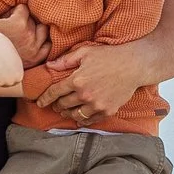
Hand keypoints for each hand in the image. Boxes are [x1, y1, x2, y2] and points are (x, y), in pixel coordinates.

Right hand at [0, 0, 49, 67]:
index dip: (16, 11)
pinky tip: (33, 42)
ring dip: (36, 29)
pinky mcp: (37, 58)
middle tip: (15, 25)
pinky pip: (48, 45)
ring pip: (43, 30)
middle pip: (34, 19)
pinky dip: (43, 43)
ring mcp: (34, 48)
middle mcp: (28, 35)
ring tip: (25, 32)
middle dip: (26, 20)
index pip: (24, 9)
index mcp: (17, 23)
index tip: (9, 17)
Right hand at [0, 29, 23, 87]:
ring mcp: (0, 82)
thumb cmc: (4, 50)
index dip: (5, 73)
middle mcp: (10, 82)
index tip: (4, 64)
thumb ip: (15, 72)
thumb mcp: (15, 62)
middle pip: (2, 83)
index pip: (10, 82)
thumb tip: (16, 80)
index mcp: (18, 77)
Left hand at [34, 42, 148, 125]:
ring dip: (67, 114)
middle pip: (63, 105)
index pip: (54, 92)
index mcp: (77, 80)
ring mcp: (96, 105)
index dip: (45, 98)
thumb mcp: (85, 52)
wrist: (134, 65)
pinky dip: (82, 119)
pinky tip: (80, 116)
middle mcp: (85, 95)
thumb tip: (49, 65)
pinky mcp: (107, 111)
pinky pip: (90, 120)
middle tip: (54, 105)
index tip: (39, 102)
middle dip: (56, 105)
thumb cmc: (110, 56)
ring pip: (75, 115)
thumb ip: (66, 60)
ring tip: (65, 111)